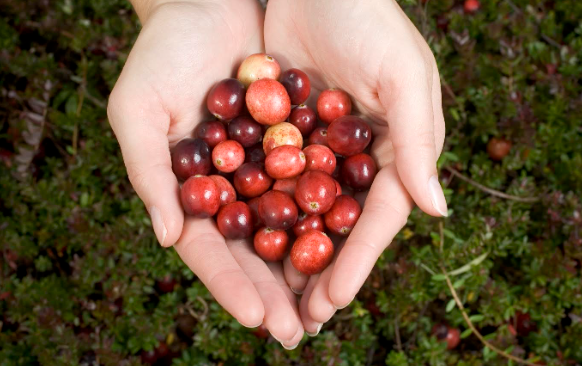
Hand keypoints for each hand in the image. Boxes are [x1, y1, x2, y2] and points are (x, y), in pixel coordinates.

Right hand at [108, 0, 303, 345]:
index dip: (232, 286)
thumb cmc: (161, 55)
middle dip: (275, 292)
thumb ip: (148, 175)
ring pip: (287, 227)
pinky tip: (347, 244)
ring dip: (306, 266)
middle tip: (300, 332)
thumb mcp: (138, 111)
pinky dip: (328, 214)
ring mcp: (262, 169)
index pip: (210, 251)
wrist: (208, 5)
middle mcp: (229, 188)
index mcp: (189, 193)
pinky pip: (313, 184)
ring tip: (328, 306)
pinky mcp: (294, 143)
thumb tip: (169, 240)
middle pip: (253, 251)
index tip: (261, 319)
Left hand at [264, 0, 446, 333]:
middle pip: (338, 225)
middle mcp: (355, 157)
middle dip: (322, 272)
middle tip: (303, 319)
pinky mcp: (280, 135)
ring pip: (302, 214)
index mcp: (394, 150)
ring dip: (288, 256)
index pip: (378, 217)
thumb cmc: (369, 19)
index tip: (336, 299)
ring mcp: (316, 149)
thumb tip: (437, 212)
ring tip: (271, 299)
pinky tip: (241, 246)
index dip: (358, 259)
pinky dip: (258, 214)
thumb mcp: (404, 74)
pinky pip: (269, 182)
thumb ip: (418, 141)